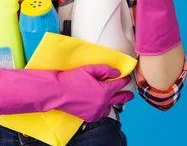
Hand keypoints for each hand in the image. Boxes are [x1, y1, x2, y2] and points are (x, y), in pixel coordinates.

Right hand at [0, 64, 133, 121]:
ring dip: (112, 103)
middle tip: (129, 94)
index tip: (126, 78)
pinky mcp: (88, 116)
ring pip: (109, 108)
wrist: (57, 92)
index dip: (124, 80)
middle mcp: (102, 103)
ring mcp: (96, 111)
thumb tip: (117, 73)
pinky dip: (102, 110)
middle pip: (119, 99)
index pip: (119, 85)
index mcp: (104, 91)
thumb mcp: (89, 69)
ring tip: (114, 99)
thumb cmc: (71, 79)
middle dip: (125, 95)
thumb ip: (105, 70)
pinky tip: (101, 106)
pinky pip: (100, 114)